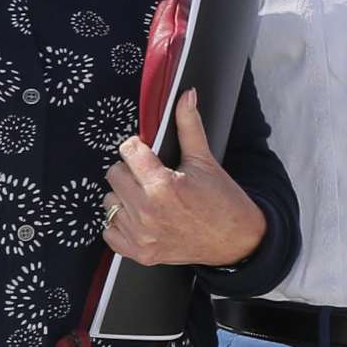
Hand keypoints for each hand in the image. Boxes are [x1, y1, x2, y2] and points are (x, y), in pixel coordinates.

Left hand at [104, 95, 271, 268]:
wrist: (237, 240)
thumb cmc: (222, 200)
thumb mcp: (205, 160)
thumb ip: (189, 125)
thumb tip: (187, 94)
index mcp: (164, 185)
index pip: (128, 151)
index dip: (139, 148)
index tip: (148, 154)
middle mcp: (148, 211)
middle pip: (114, 175)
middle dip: (130, 172)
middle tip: (151, 177)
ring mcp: (142, 235)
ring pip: (110, 202)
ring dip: (125, 198)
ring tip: (148, 199)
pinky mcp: (140, 253)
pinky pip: (109, 232)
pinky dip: (121, 225)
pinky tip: (141, 218)